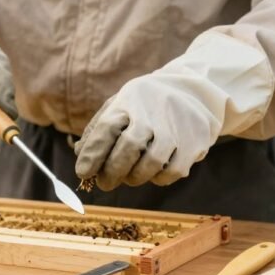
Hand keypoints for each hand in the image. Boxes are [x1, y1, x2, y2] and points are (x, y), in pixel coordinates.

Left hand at [73, 74, 221, 190]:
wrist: (193, 91)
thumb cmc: (145, 104)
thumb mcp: (120, 105)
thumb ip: (98, 129)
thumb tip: (79, 153)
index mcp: (128, 101)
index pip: (107, 128)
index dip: (93, 153)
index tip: (82, 173)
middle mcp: (153, 111)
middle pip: (130, 146)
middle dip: (113, 171)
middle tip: (104, 183)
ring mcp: (176, 126)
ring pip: (152, 162)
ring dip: (135, 177)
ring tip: (130, 177)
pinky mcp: (195, 141)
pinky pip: (173, 171)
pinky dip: (159, 179)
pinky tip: (154, 173)